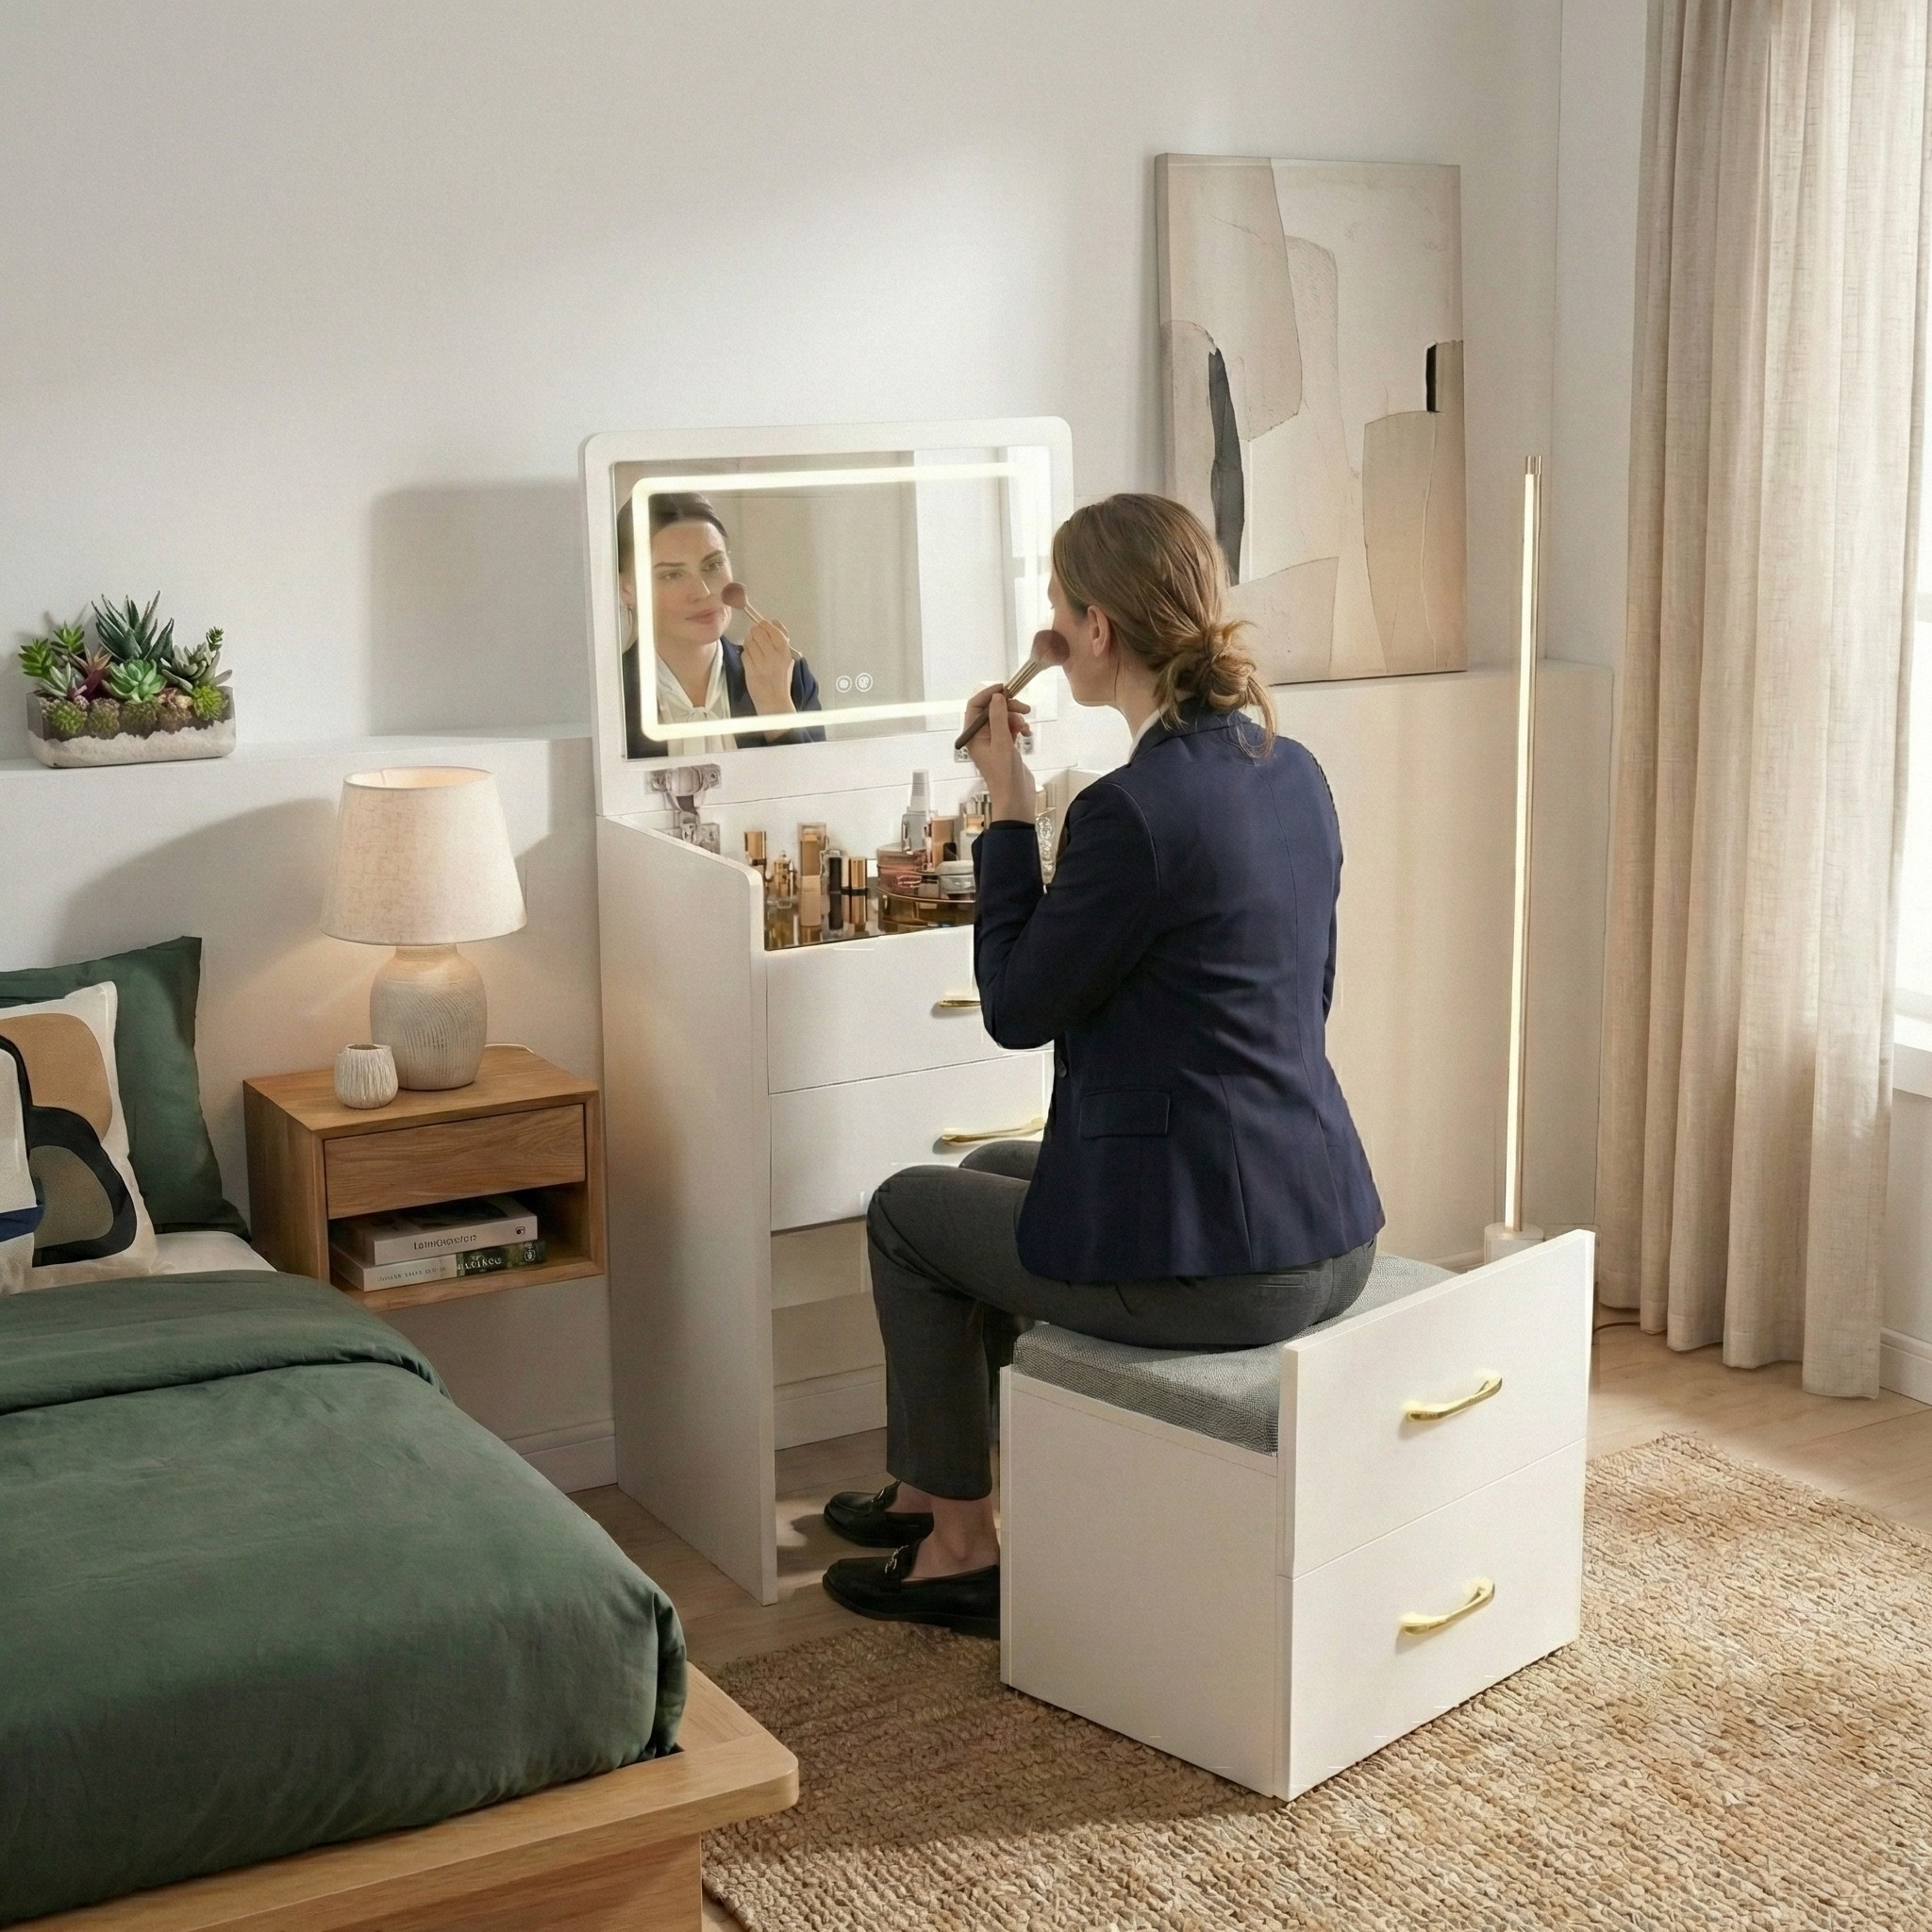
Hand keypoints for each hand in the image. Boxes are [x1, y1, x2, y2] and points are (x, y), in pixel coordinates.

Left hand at [741, 615, 795, 720]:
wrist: (775, 701)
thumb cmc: (781, 678)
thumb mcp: (787, 658)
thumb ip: (782, 639)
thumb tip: (774, 621)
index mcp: (785, 652)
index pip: (772, 630)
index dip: (764, 625)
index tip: (762, 626)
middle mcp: (774, 657)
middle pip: (758, 633)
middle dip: (754, 632)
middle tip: (755, 637)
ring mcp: (761, 665)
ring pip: (749, 642)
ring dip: (749, 643)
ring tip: (753, 649)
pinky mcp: (751, 671)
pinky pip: (744, 654)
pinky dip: (745, 654)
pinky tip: (750, 659)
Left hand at [963, 686, 1036, 823]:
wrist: (1015, 798)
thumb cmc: (1004, 774)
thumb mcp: (1001, 743)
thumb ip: (997, 718)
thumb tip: (997, 696)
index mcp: (972, 736)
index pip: (975, 707)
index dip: (988, 694)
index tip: (1005, 688)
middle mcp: (980, 737)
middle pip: (991, 710)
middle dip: (1007, 706)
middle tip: (1024, 707)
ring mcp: (993, 742)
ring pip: (1003, 718)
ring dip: (1016, 717)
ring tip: (1026, 725)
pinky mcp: (1005, 746)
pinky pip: (1011, 728)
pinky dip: (1019, 727)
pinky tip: (1027, 732)